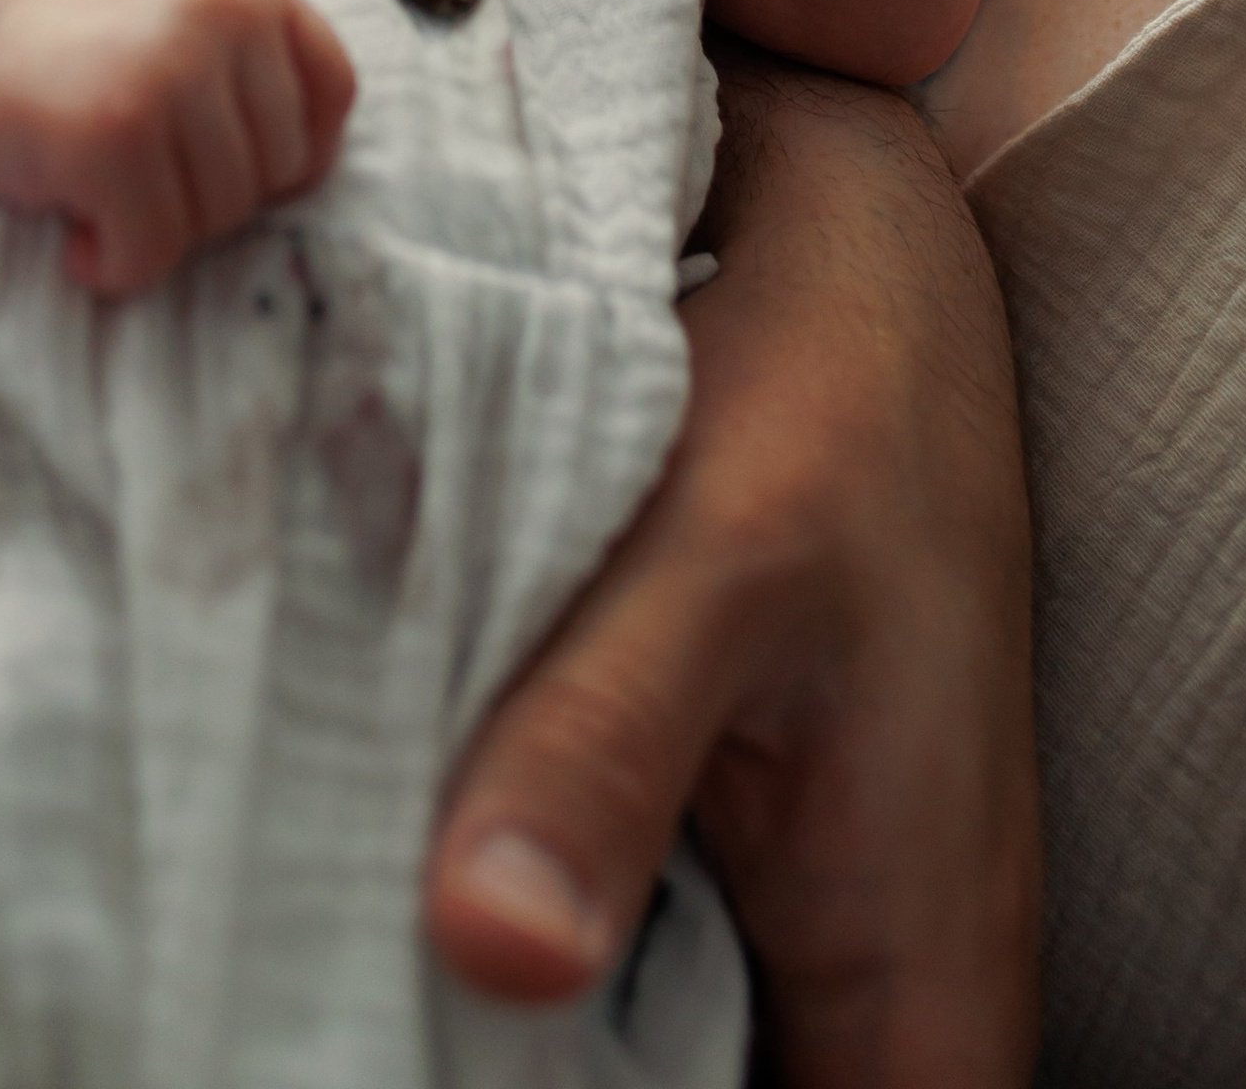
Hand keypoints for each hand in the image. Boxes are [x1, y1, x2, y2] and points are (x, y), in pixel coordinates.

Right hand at [0, 0, 357, 295]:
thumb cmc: (91, 50)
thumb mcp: (195, 18)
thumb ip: (261, 69)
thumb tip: (312, 179)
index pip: (331, 94)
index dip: (288, 152)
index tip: (220, 157)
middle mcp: (217, 11)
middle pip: (278, 168)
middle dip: (213, 193)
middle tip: (139, 165)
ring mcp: (164, 69)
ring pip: (221, 215)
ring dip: (160, 229)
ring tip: (104, 186)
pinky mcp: (110, 134)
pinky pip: (153, 250)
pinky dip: (115, 264)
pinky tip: (78, 231)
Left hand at [426, 59, 1039, 1085]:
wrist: (854, 242)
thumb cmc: (832, 384)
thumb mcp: (717, 549)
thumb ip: (604, 747)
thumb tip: (491, 946)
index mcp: (918, 986)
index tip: (415, 1087)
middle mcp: (881, 1002)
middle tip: (327, 1033)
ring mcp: (799, 936)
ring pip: (643, 1074)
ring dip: (511, 1053)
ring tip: (326, 996)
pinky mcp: (722, 858)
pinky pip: (618, 981)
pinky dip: (508, 948)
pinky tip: (380, 907)